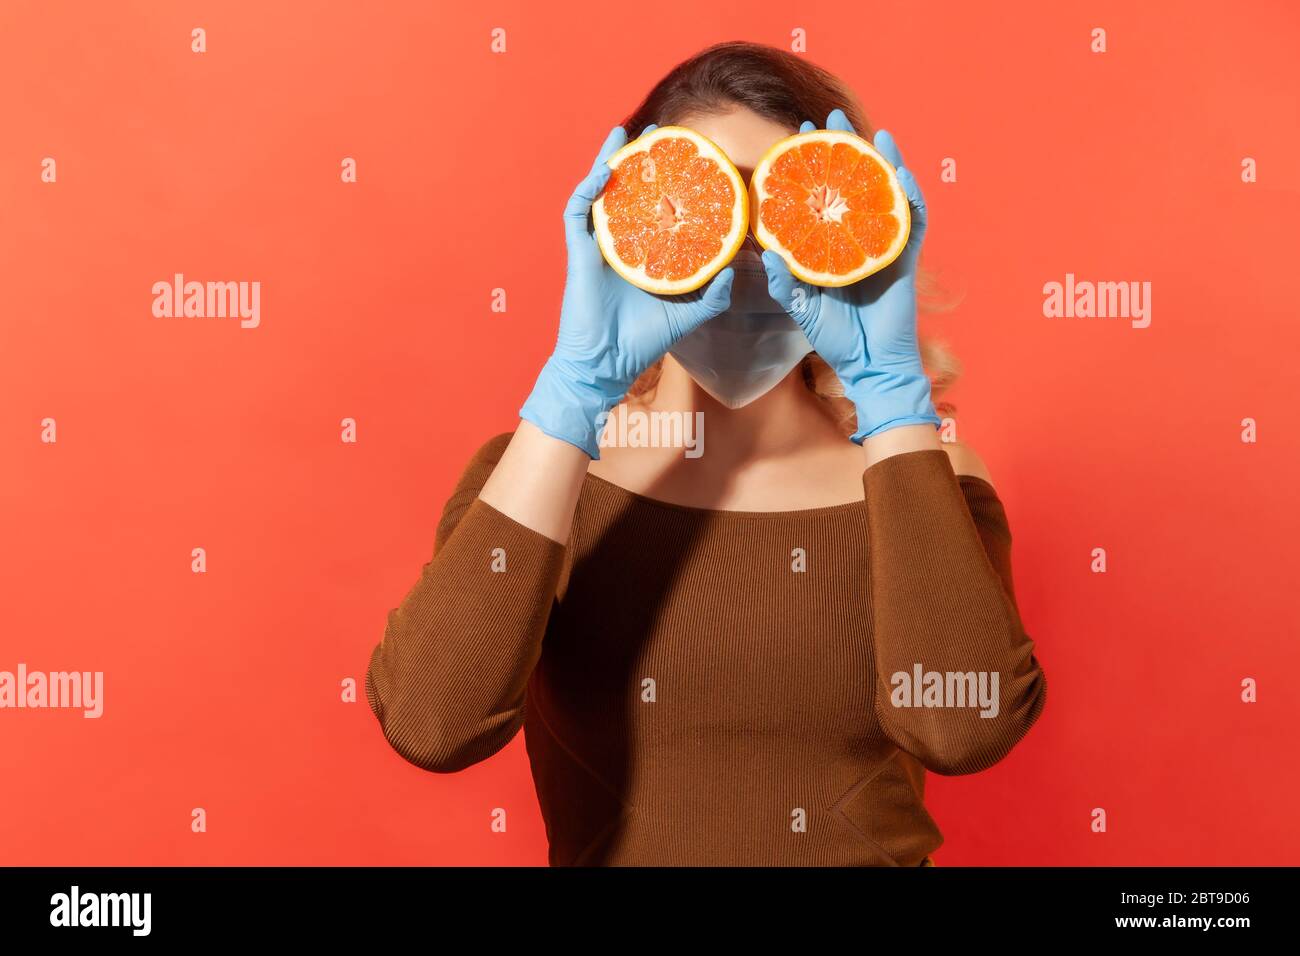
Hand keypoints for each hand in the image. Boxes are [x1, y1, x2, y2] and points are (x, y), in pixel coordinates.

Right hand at [519, 124, 735, 457]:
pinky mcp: (579, 254)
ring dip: (609, 161)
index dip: (668, 183)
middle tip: (659, 131)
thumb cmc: (642, 342)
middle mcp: (619, 243)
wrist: (607, 365)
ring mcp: (596, 246)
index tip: (689, 159)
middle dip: (640, 160)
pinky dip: (589, 190)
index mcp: (643, 253)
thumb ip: (712, 293)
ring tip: (625, 134)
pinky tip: (605, 171)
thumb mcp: (688, 314)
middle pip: (627, 191)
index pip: (654, 208)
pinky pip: (578, 213)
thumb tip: (736, 266)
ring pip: (599, 193)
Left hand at [761, 109, 939, 441]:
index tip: (795, 136)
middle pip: (855, 183)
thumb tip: (764, 251)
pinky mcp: (905, 259)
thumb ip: (784, 282)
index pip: (823, 195)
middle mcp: (859, 238)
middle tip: (831, 116)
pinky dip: (908, 196)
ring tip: (872, 131)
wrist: (870, 366)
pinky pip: (911, 222)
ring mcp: (884, 246)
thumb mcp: (801, 307)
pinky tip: (901, 172)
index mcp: (832, 244)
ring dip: (882, 161)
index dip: (812, 166)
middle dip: (846, 148)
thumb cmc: (835, 338)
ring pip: (886, 194)